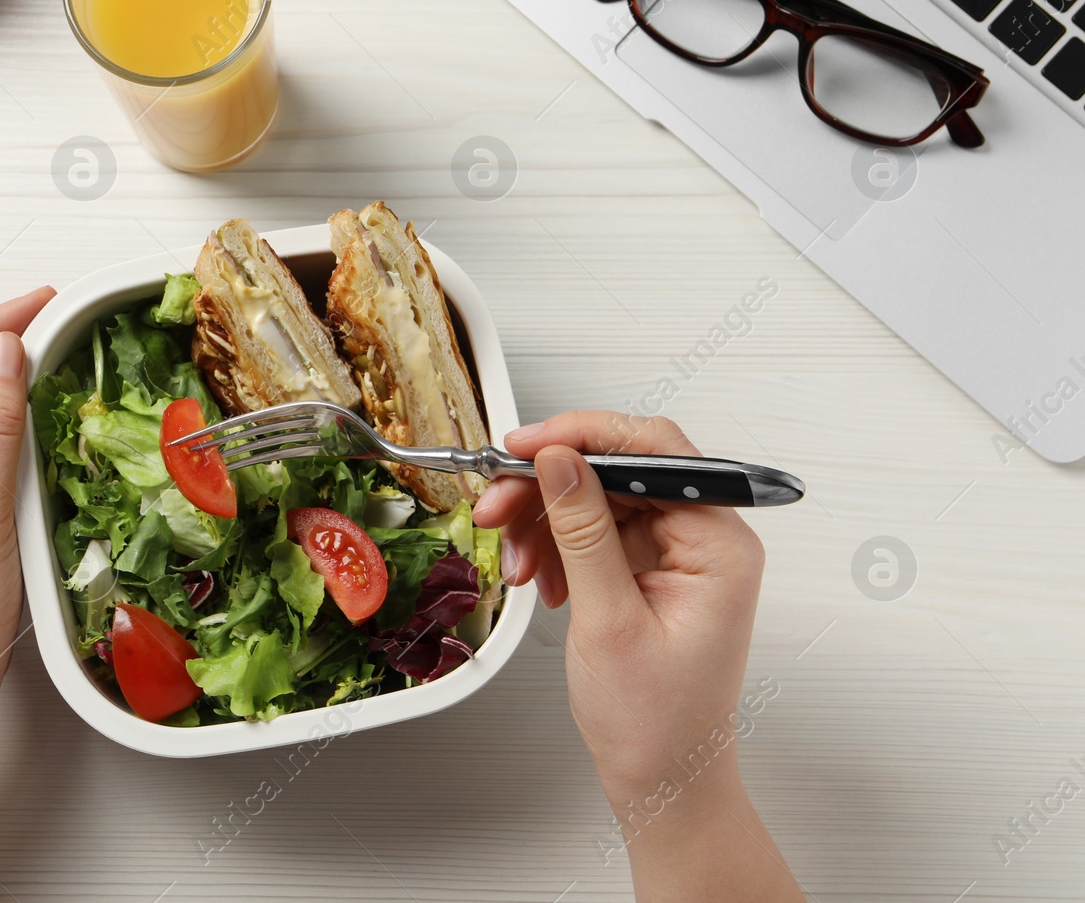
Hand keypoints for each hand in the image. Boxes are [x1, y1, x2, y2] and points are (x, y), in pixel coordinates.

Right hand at [472, 411, 765, 797]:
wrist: (662, 778)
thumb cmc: (656, 721)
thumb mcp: (608, 621)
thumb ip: (583, 531)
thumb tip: (560, 461)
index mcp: (719, 545)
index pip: (654, 450)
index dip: (583, 436)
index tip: (525, 446)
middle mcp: (705, 540)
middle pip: (619, 470)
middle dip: (550, 485)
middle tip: (496, 502)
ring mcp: (677, 553)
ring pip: (597, 497)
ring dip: (545, 521)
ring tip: (516, 561)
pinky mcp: (650, 568)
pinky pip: (594, 530)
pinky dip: (556, 546)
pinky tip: (540, 577)